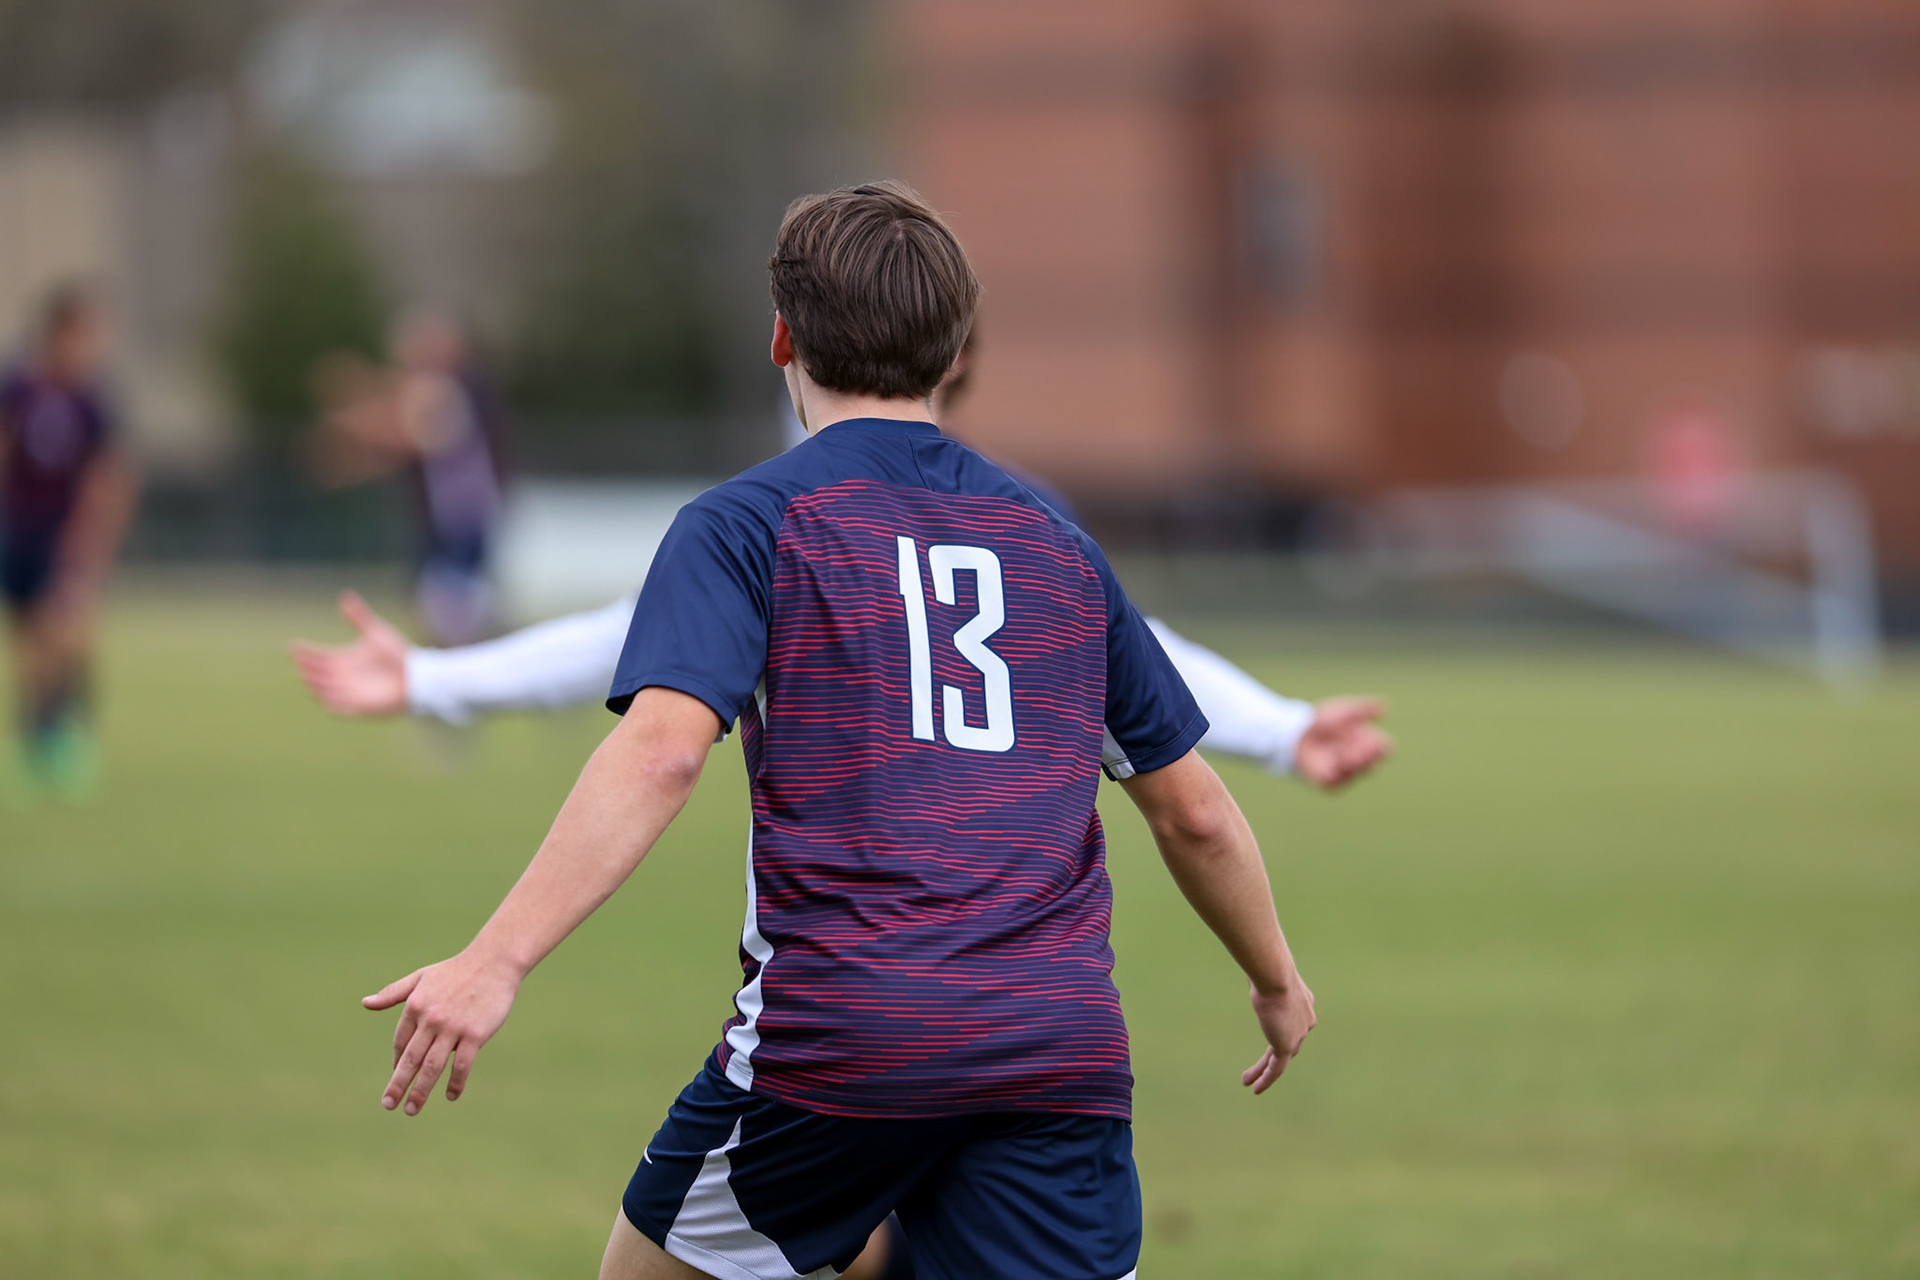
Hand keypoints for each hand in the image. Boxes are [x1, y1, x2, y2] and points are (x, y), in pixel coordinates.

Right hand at [291, 592, 410, 715]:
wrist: (416, 676)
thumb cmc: (396, 654)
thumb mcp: (375, 632)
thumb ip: (359, 617)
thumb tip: (345, 596)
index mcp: (343, 661)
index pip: (319, 657)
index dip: (305, 653)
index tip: (293, 645)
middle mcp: (342, 677)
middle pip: (317, 674)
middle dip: (306, 668)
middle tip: (299, 661)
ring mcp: (350, 692)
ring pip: (324, 691)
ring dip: (315, 685)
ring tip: (307, 678)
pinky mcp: (360, 706)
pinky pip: (341, 709)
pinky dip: (333, 705)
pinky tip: (325, 700)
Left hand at [364, 948, 522, 1114]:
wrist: (494, 961)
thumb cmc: (457, 970)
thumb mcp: (421, 977)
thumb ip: (393, 993)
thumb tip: (365, 1003)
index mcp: (415, 1006)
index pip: (401, 1043)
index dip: (398, 1063)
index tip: (397, 1079)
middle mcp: (431, 1019)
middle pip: (411, 1060)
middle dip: (398, 1085)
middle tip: (389, 1105)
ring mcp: (453, 1028)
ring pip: (432, 1067)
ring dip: (420, 1091)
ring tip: (411, 1109)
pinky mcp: (475, 1034)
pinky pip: (462, 1065)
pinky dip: (455, 1083)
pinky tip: (451, 1095)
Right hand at [1242, 975, 1315, 1093]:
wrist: (1276, 977)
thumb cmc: (1268, 969)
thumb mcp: (1265, 973)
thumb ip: (1261, 977)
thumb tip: (1252, 969)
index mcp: (1304, 1003)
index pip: (1293, 1022)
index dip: (1280, 1029)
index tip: (1268, 1029)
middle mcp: (1305, 1021)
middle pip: (1289, 1043)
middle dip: (1274, 1054)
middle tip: (1262, 1063)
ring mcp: (1298, 1036)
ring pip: (1280, 1059)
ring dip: (1264, 1071)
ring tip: (1247, 1081)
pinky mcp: (1287, 1046)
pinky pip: (1276, 1068)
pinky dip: (1266, 1078)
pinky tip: (1255, 1088)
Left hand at [1293, 696, 1391, 789]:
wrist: (1297, 733)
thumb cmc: (1324, 721)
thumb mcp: (1343, 710)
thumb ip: (1362, 709)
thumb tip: (1384, 704)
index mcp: (1368, 742)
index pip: (1383, 747)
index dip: (1381, 746)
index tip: (1374, 742)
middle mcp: (1361, 760)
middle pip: (1373, 763)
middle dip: (1368, 757)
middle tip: (1360, 751)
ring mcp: (1347, 773)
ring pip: (1357, 773)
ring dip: (1353, 764)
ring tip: (1347, 755)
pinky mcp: (1332, 784)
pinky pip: (1337, 782)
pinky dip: (1336, 773)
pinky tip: (1332, 765)